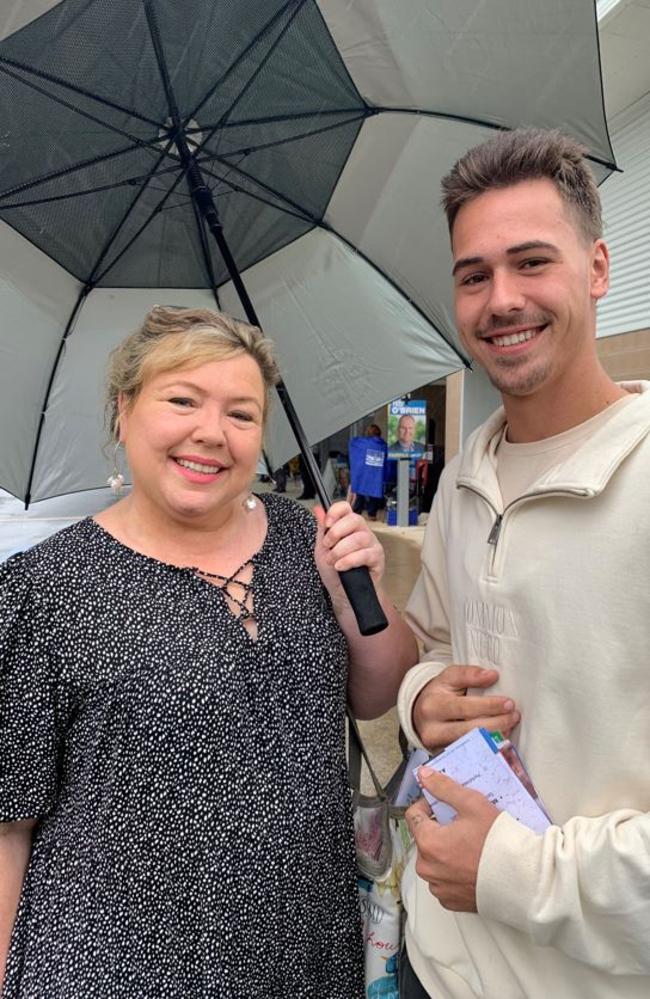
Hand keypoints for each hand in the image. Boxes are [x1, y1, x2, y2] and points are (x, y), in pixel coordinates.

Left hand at [313, 502, 384, 598]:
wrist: (341, 592)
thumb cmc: (333, 571)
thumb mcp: (322, 549)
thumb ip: (322, 529)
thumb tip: (318, 510)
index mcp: (347, 526)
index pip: (345, 508)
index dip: (335, 512)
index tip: (326, 524)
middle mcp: (362, 532)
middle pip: (355, 519)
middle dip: (336, 532)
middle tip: (327, 546)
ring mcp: (372, 544)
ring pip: (359, 538)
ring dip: (340, 550)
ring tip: (333, 561)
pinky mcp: (377, 558)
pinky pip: (365, 554)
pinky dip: (349, 560)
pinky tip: (341, 567)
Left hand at [405, 768, 499, 911]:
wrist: (521, 880)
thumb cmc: (498, 843)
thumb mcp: (472, 804)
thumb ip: (444, 788)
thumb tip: (424, 776)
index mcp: (428, 843)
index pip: (414, 816)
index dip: (428, 805)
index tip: (443, 805)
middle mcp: (428, 868)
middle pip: (425, 838)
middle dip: (439, 829)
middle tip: (463, 825)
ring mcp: (439, 887)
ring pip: (434, 860)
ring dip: (445, 851)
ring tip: (469, 846)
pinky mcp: (451, 901)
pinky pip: (444, 880)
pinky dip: (453, 872)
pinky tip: (472, 864)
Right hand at [413, 665, 518, 750]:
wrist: (421, 714)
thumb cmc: (439, 694)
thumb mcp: (448, 677)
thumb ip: (468, 674)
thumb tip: (491, 676)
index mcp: (432, 706)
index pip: (464, 707)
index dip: (489, 706)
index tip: (508, 703)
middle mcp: (432, 729)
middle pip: (470, 729)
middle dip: (497, 722)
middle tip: (514, 715)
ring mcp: (439, 747)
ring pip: (473, 745)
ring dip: (496, 735)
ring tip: (510, 724)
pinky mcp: (447, 758)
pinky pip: (472, 754)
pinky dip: (489, 745)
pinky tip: (501, 737)